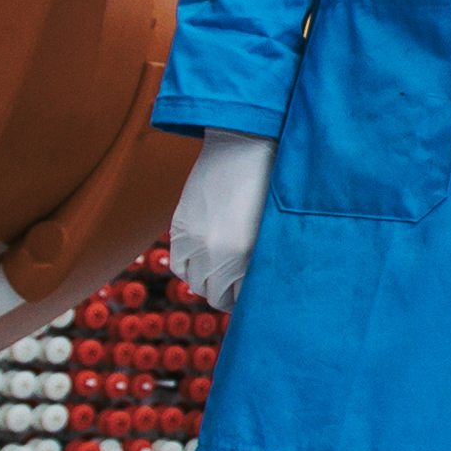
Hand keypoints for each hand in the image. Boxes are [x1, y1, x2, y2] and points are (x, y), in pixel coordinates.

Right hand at [170, 129, 271, 307]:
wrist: (243, 147)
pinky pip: (178, 265)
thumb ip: (261, 259)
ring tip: (219, 275)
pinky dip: (188, 269)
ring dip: (206, 283)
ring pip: (195, 283)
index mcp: (248, 257)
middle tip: (235, 290)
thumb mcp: (272, 229)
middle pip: (215, 295)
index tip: (250, 298)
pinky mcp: (180, 228)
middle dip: (226, 296)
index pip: (239, 301)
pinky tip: (201, 261)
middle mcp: (218, 255)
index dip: (244, 302)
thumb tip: (255, 286)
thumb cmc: (270, 185)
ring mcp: (196, 242)